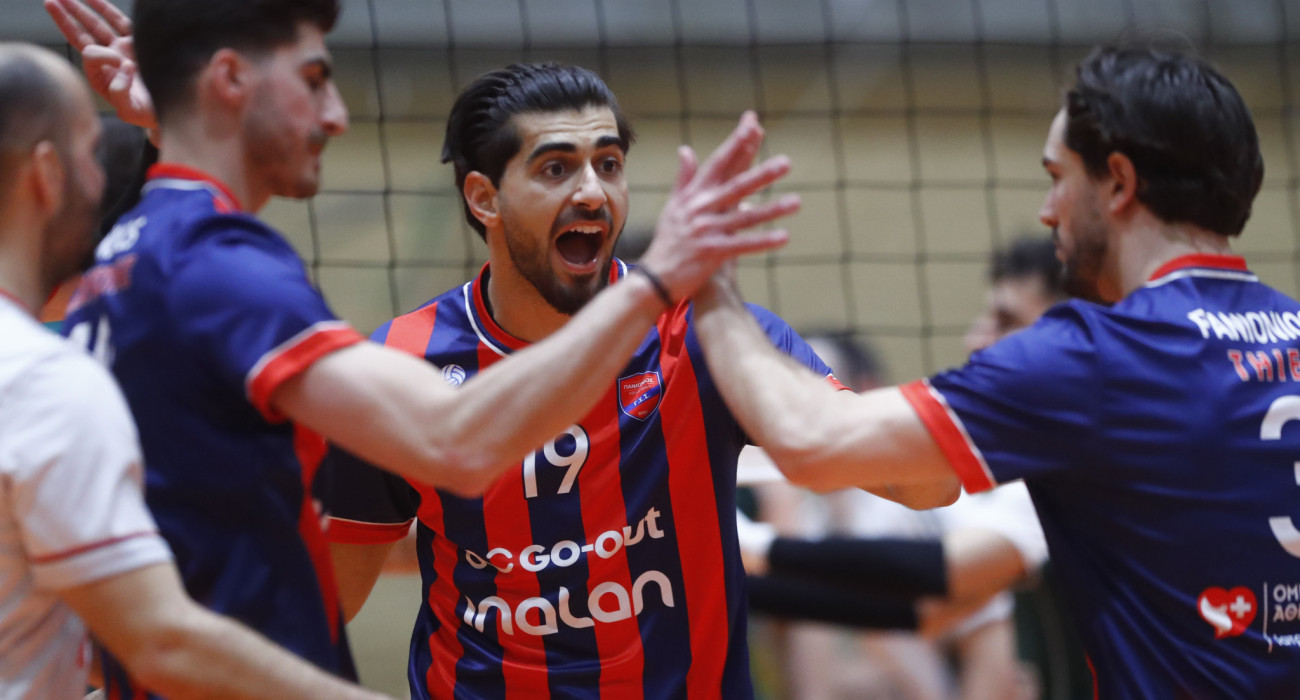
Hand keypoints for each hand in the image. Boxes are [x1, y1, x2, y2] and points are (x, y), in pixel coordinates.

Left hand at [45, 0, 156, 132]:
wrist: (176, 108)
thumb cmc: (152, 113)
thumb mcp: (132, 111)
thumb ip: (120, 95)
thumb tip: (123, 66)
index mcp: (102, 77)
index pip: (91, 55)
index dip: (103, 55)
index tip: (128, 66)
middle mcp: (108, 61)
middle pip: (82, 35)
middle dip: (66, 19)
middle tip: (50, 2)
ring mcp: (121, 49)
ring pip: (96, 25)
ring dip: (80, 9)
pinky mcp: (137, 41)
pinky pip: (117, 20)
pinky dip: (104, 8)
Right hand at [639, 111, 798, 302]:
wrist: (655, 277)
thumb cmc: (668, 240)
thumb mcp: (673, 206)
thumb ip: (684, 178)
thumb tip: (685, 149)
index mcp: (694, 195)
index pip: (718, 164)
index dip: (737, 144)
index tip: (754, 124)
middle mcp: (700, 209)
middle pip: (736, 187)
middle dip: (761, 174)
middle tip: (786, 162)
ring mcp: (706, 231)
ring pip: (744, 217)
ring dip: (772, 210)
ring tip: (797, 202)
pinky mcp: (712, 253)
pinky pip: (742, 246)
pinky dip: (763, 242)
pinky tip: (784, 237)